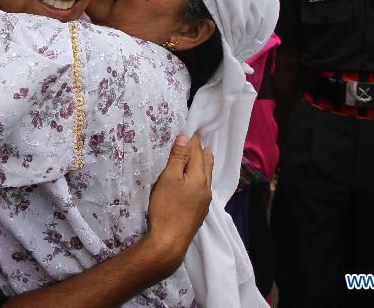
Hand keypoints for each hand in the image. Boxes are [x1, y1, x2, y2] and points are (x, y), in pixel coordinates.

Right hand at [146, 134, 213, 271]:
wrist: (169, 242)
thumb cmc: (166, 207)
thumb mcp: (168, 178)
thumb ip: (178, 157)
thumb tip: (186, 137)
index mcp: (199, 177)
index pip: (197, 152)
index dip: (193, 140)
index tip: (191, 130)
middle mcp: (206, 187)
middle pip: (206, 163)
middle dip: (202, 150)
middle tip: (198, 140)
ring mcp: (205, 201)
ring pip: (207, 176)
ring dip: (203, 164)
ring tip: (202, 155)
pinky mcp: (199, 211)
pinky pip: (204, 187)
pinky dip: (201, 177)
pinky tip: (196, 181)